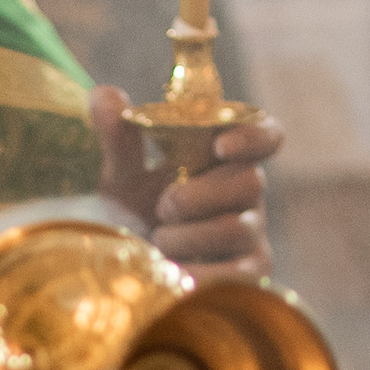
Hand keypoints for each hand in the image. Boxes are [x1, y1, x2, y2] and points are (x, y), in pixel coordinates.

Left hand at [88, 84, 279, 277]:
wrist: (127, 272)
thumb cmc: (135, 215)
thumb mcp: (122, 177)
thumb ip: (118, 138)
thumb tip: (104, 96)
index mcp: (225, 159)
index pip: (265, 136)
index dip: (254, 138)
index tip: (220, 147)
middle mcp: (245, 194)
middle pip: (251, 182)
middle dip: (202, 194)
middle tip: (163, 205)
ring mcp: (251, 235)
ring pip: (239, 228)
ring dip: (191, 235)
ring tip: (158, 240)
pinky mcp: (249, 274)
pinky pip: (240, 273)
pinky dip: (202, 273)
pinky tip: (173, 272)